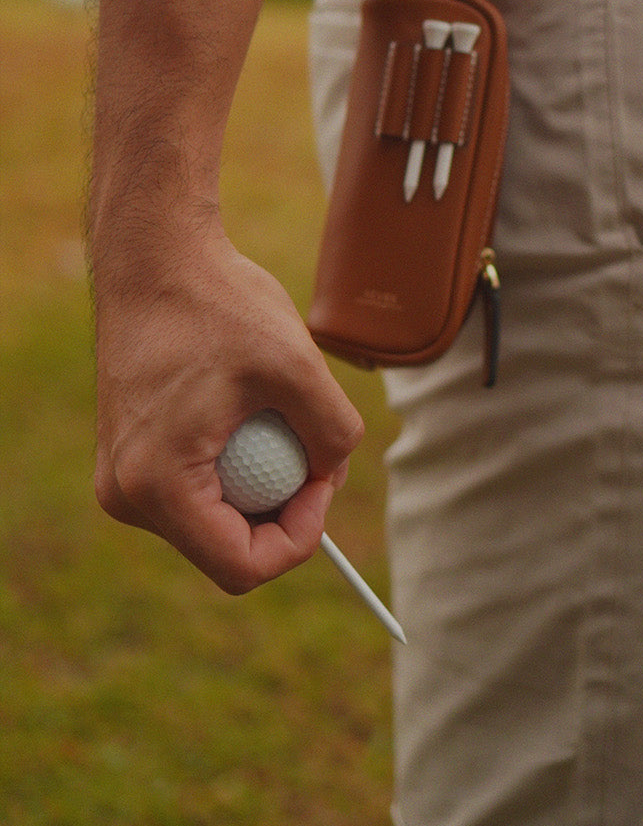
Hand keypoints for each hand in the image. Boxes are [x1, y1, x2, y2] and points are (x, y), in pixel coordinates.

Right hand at [94, 223, 363, 592]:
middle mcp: (127, 494)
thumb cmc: (217, 302)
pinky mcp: (131, 456)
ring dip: (260, 485)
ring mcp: (123, 477)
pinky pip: (196, 489)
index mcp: (159, 485)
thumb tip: (336, 472)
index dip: (300, 538)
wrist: (155, 257)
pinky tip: (247, 410)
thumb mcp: (296, 364)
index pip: (243, 568)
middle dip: (283, 510)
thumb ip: (334, 430)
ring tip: (278, 417)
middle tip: (314, 447)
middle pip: (228, 549)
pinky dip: (235, 464)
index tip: (325, 478)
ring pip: (215, 520)